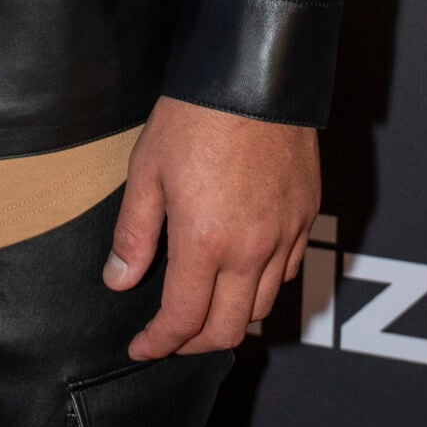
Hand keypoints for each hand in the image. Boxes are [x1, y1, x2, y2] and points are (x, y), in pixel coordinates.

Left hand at [105, 96, 318, 360]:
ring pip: (263, 306)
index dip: (159, 343)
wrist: (254, 77)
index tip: (142, 349)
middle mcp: (252, 250)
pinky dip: (263, 288)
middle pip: (229, 329)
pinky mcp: (307, 217)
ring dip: (230, 320)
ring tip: (203, 312)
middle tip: (169, 339)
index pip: (183, 320)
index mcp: (206, 243)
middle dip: (193, 345)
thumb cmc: (194, 118)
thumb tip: (119, 280)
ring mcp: (286, 235)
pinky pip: (288, 272)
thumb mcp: (146, 172)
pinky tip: (242, 276)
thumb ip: (134, 234)